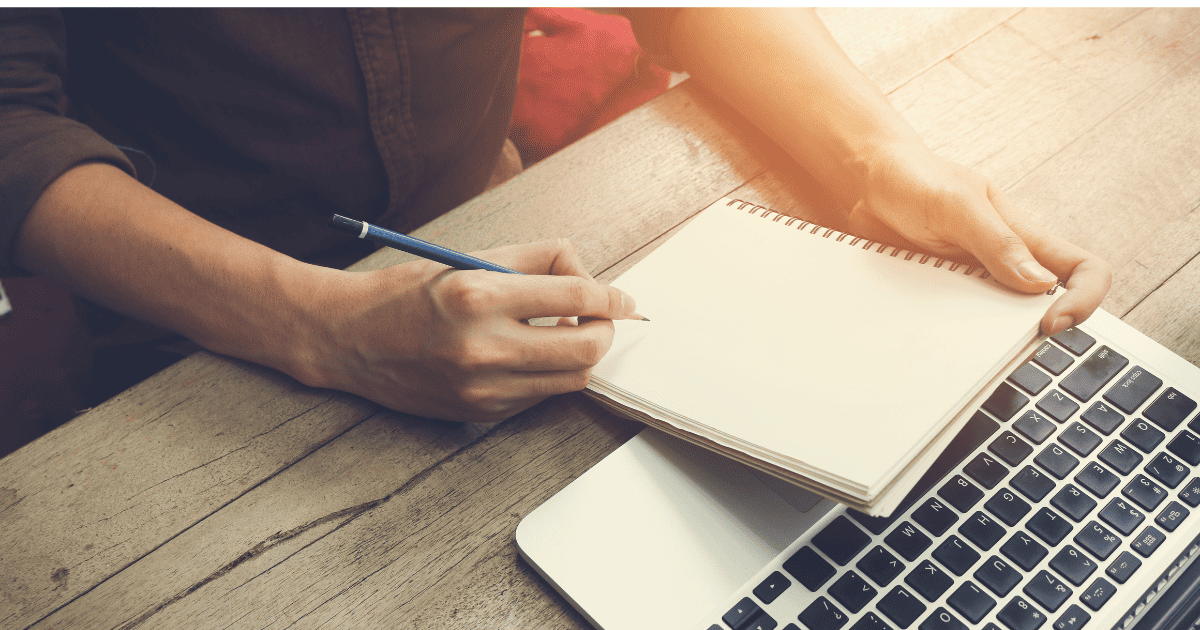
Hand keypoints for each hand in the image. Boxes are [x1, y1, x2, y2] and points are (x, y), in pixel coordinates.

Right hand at [294, 238, 638, 422]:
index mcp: (478, 297)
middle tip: (600, 318)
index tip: (623, 299)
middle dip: (605, 331)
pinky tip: (529, 353)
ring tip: (562, 332)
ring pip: (570, 379)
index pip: (576, 298)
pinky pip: (539, 395)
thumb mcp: (469, 258)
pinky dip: (548, 373)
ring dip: (581, 355)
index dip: (612, 297)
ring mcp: (480, 387)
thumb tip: (588, 275)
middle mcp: (482, 347)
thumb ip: (535, 260)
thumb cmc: (408, 292)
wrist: (349, 340)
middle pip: (586, 350)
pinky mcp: (479, 412)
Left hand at [846, 143, 1110, 335]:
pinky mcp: (942, 295)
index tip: (1050, 321)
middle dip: (1030, 332)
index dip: (1083, 299)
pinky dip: (949, 337)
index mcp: (1023, 236)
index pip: (1084, 269)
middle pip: (1045, 309)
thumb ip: (997, 241)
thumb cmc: (916, 180)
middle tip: (999, 344)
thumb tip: (1041, 284)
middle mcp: (1006, 263)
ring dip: (987, 340)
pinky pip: (956, 327)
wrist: (866, 183)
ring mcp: (973, 282)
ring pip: (1000, 326)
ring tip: (960, 342)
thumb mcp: (956, 205)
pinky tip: (928, 335)